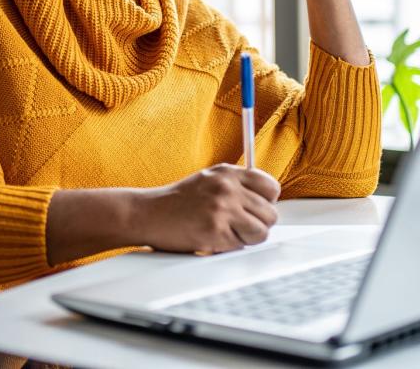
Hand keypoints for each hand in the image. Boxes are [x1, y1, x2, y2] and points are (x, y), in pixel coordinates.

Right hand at [134, 164, 280, 253]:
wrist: (148, 214)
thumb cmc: (177, 201)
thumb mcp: (209, 180)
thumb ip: (236, 185)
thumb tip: (265, 201)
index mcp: (228, 172)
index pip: (271, 187)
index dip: (267, 202)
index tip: (256, 209)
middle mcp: (227, 187)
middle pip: (270, 213)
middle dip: (258, 224)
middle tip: (238, 226)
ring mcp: (222, 208)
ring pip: (261, 232)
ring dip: (247, 238)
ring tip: (227, 233)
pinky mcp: (216, 230)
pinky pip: (242, 246)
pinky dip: (230, 247)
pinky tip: (213, 238)